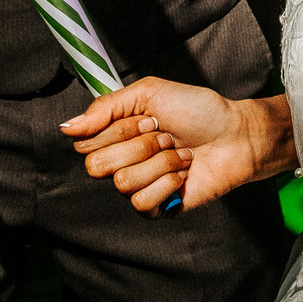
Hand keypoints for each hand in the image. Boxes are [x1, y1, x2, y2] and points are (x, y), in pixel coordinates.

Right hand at [63, 80, 296, 214]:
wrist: (236, 134)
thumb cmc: (198, 110)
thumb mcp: (149, 93)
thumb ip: (105, 107)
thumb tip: (66, 127)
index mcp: (115, 135)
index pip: (85, 143)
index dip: (118, 131)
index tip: (150, 119)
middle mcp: (121, 162)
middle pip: (96, 167)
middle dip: (138, 146)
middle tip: (165, 135)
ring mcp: (139, 186)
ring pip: (122, 184)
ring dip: (159, 162)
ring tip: (180, 153)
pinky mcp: (157, 208)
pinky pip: (141, 204)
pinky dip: (167, 183)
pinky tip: (183, 173)